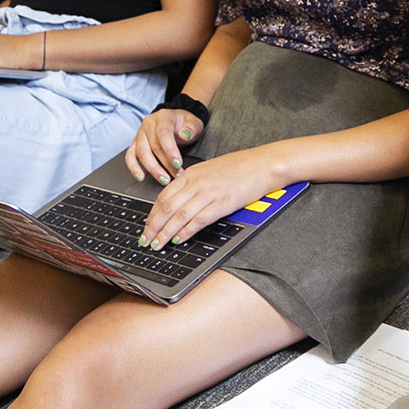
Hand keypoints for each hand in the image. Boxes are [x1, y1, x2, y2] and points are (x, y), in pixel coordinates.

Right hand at [125, 108, 204, 183]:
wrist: (175, 122)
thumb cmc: (184, 124)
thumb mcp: (194, 122)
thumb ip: (191, 128)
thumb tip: (185, 135)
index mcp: (163, 117)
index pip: (163, 134)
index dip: (170, 150)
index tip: (177, 164)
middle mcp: (148, 125)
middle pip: (153, 146)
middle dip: (165, 164)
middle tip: (176, 175)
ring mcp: (140, 134)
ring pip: (141, 153)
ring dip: (153, 169)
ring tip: (164, 180)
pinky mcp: (135, 144)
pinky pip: (130, 156)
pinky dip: (133, 168)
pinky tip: (140, 177)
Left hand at [139, 143, 287, 249]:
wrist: (263, 164)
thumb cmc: (240, 167)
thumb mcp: (210, 170)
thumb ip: (193, 183)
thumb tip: (179, 198)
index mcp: (192, 174)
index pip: (163, 196)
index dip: (152, 214)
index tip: (146, 226)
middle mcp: (196, 182)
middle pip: (166, 207)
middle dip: (153, 227)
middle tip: (145, 240)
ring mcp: (209, 192)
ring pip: (179, 216)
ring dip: (165, 233)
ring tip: (157, 244)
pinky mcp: (222, 203)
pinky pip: (198, 220)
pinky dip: (185, 232)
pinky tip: (178, 239)